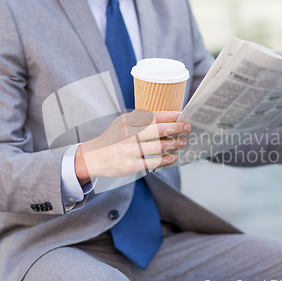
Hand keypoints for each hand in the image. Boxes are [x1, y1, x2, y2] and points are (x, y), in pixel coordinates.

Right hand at [75, 111, 190, 183]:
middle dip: (177, 127)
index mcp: (128, 121)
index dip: (171, 115)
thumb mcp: (122, 124)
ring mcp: (130, 150)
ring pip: (159, 146)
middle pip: (159, 129)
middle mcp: (129, 134)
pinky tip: (172, 156)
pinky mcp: (131, 165)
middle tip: (187, 127)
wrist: (93, 157)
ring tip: (182, 142)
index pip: (154, 115)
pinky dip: (166, 159)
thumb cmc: (113, 139)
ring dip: (174, 144)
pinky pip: (154, 162)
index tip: (183, 115)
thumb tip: (167, 119)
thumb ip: (141, 120)